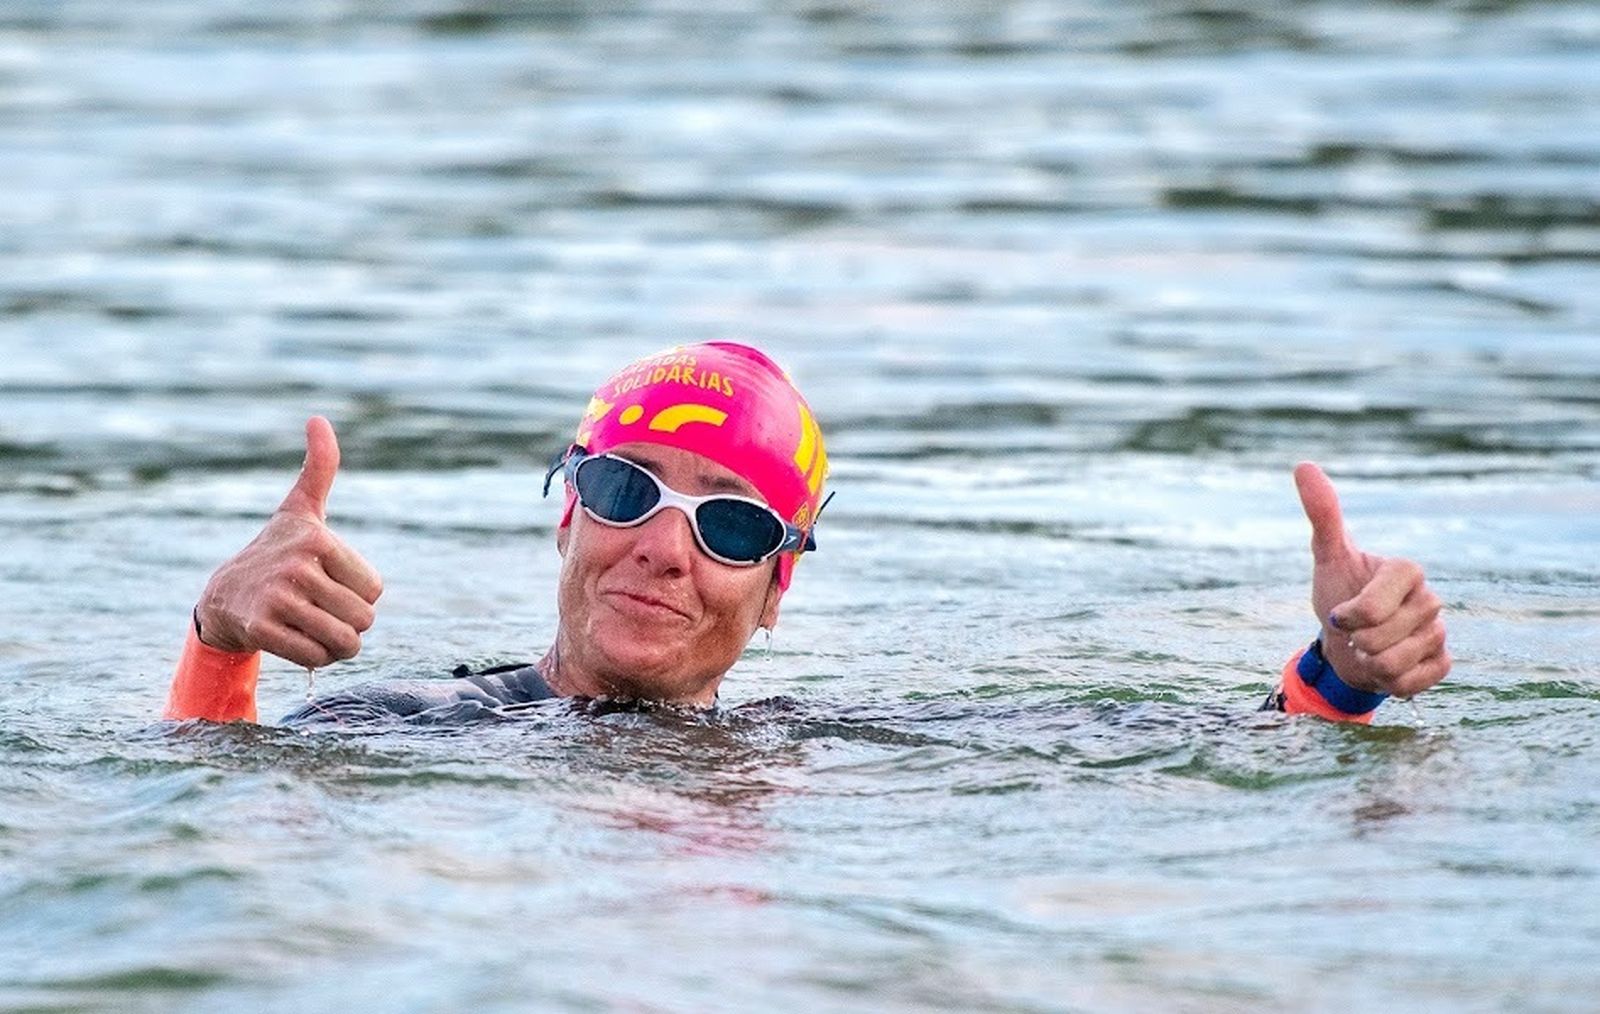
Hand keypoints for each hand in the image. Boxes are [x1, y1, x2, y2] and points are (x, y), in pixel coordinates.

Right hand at [195, 417, 383, 667]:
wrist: (222, 598)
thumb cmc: (274, 552)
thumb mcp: (300, 510)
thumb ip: (318, 468)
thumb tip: (317, 418)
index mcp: (317, 538)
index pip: (375, 591)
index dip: (357, 596)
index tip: (327, 583)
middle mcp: (297, 565)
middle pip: (364, 619)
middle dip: (349, 625)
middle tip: (319, 611)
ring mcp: (277, 597)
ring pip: (344, 642)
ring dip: (335, 648)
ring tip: (312, 629)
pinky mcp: (261, 629)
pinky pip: (315, 658)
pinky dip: (315, 660)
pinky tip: (296, 643)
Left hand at [1294, 462, 1450, 696]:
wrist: (1348, 642)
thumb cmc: (1339, 593)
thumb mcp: (1327, 556)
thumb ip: (1322, 514)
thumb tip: (1303, 465)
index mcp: (1406, 570)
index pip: (1373, 606)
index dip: (1350, 616)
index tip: (1339, 613)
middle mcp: (1430, 599)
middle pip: (1381, 639)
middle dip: (1356, 642)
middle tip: (1355, 634)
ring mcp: (1439, 632)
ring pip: (1395, 664)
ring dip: (1369, 664)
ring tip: (1368, 650)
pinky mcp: (1442, 662)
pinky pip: (1412, 683)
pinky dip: (1389, 683)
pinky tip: (1386, 669)